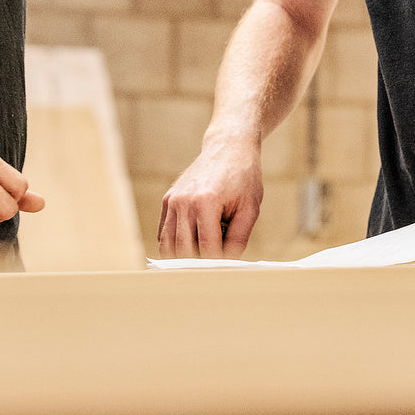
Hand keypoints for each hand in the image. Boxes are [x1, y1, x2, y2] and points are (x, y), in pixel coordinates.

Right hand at [157, 141, 262, 258]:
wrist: (229, 147)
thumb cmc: (243, 176)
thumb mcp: (250, 208)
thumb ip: (238, 239)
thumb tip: (227, 265)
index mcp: (205, 203)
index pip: (207, 250)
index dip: (219, 264)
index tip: (229, 267)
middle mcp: (183, 202)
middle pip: (184, 252)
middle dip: (201, 263)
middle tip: (218, 261)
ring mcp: (172, 201)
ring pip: (168, 247)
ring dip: (186, 256)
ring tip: (207, 250)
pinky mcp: (167, 200)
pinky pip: (164, 234)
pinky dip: (176, 244)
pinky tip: (196, 240)